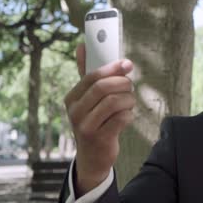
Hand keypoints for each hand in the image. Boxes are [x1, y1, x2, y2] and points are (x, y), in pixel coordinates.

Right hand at [64, 43, 135, 195]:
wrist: (93, 157)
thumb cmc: (94, 121)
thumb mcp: (87, 99)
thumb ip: (86, 73)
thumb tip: (82, 45)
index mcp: (72, 98)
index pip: (92, 76)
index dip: (112, 68)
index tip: (127, 64)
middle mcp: (75, 111)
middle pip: (103, 87)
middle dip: (123, 83)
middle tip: (131, 85)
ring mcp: (86, 126)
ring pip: (115, 102)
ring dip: (128, 99)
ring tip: (129, 103)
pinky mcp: (100, 138)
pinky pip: (122, 118)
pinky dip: (129, 115)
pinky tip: (126, 117)